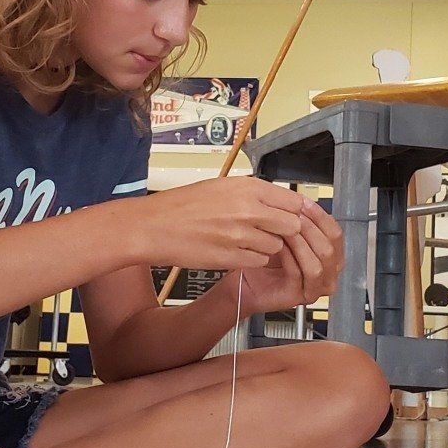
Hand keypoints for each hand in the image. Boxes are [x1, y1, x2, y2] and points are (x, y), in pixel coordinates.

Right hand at [132, 176, 308, 272]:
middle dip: (284, 231)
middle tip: (269, 232)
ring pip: (276, 246)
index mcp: (247, 187)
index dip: (292, 212)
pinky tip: (235, 251)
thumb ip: (252, 194)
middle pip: (291, 225)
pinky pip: (258, 261)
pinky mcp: (231, 257)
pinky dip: (251, 259)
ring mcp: (240, 235)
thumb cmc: (183, 206)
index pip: (294, 201)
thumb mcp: (221, 187)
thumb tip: (279, 202)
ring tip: (245, 240)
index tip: (288, 217)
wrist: (154, 226)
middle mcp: (248, 209)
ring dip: (266, 246)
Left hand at [236, 198, 342, 314]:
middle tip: (292, 216)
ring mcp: (316, 287)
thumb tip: (304, 201)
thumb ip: (299, 221)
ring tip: (284, 229)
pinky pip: (300, 273)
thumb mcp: (286, 234)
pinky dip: (289, 257)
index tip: (305, 203)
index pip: (335, 234)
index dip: (321, 217)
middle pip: (330, 248)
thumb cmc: (265, 258)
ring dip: (301, 243)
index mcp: (330, 255)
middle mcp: (328, 273)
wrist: (244, 280)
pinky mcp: (301, 296)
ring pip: (318, 263)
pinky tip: (277, 245)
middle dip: (311, 229)